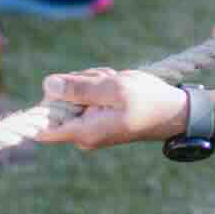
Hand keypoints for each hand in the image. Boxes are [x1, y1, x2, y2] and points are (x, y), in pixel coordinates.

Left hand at [38, 68, 187, 149]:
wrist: (175, 112)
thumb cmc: (149, 101)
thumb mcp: (114, 88)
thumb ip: (79, 87)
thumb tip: (46, 85)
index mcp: (84, 132)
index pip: (41, 129)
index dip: (39, 108)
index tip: (55, 88)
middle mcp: (83, 134)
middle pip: (57, 104)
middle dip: (75, 84)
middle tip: (103, 79)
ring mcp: (90, 128)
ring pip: (71, 97)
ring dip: (90, 82)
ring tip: (114, 82)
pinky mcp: (96, 120)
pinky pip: (84, 99)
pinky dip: (97, 87)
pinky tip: (115, 85)